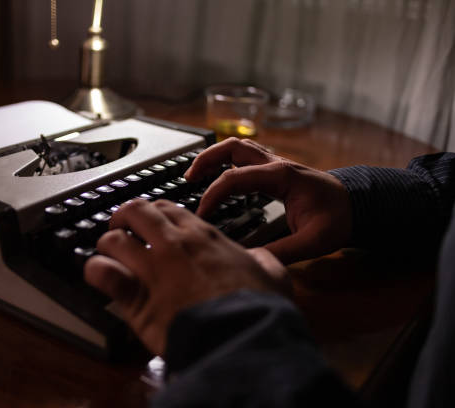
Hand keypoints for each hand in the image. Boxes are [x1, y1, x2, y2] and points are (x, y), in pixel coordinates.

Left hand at [84, 199, 287, 354]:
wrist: (243, 334)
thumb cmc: (257, 306)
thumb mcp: (272, 272)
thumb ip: (262, 258)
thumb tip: (261, 258)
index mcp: (202, 236)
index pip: (167, 208)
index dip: (154, 213)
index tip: (151, 223)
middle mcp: (173, 244)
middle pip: (136, 211)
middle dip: (124, 217)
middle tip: (122, 228)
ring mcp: (152, 268)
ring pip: (114, 239)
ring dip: (108, 243)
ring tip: (108, 252)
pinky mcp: (137, 297)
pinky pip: (103, 273)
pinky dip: (96, 271)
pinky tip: (98, 275)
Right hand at [185, 137, 351, 264]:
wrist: (358, 204)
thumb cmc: (338, 219)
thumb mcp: (312, 241)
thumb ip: (281, 251)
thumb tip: (250, 260)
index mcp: (281, 176)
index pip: (234, 178)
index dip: (212, 195)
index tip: (201, 215)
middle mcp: (275, 164)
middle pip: (231, 147)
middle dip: (205, 159)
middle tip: (188, 179)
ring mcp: (275, 163)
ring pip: (236, 147)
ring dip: (214, 157)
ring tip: (196, 176)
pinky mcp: (275, 170)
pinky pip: (244, 157)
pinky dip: (226, 163)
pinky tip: (218, 180)